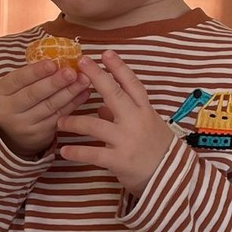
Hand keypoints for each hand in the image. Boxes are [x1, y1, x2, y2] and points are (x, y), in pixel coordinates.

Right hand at [0, 60, 90, 158]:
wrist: (10, 132)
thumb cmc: (17, 99)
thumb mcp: (14, 87)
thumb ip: (31, 75)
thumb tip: (60, 57)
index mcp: (1, 92)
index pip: (18, 80)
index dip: (36, 72)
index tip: (52, 63)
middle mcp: (9, 111)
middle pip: (34, 95)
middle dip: (55, 82)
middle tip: (72, 72)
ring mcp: (24, 125)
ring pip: (50, 106)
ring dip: (70, 92)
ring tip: (84, 80)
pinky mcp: (39, 135)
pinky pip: (59, 117)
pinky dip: (73, 104)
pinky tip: (84, 93)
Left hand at [57, 51, 175, 195]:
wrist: (171, 178)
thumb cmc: (157, 150)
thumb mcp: (146, 127)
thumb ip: (123, 116)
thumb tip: (101, 108)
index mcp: (145, 111)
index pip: (132, 84)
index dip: (119, 67)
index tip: (106, 53)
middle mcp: (136, 121)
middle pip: (114, 94)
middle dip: (97, 77)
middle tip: (81, 64)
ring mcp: (127, 139)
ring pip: (95, 125)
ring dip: (75, 122)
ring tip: (60, 121)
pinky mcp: (119, 160)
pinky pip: (93, 153)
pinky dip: (77, 151)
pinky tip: (64, 150)